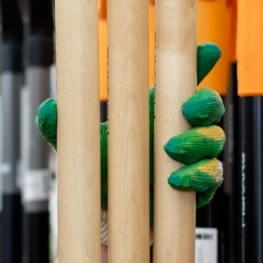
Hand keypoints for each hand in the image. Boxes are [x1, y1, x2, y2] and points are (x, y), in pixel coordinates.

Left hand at [36, 43, 225, 207]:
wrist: (108, 213)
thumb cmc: (100, 169)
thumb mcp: (78, 145)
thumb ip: (61, 126)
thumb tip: (46, 108)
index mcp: (158, 110)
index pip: (183, 81)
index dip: (200, 62)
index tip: (207, 50)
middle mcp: (181, 129)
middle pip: (211, 106)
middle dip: (206, 103)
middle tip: (186, 109)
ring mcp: (193, 157)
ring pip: (215, 140)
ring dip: (198, 141)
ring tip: (170, 151)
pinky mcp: (198, 187)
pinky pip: (211, 177)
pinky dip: (198, 176)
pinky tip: (174, 180)